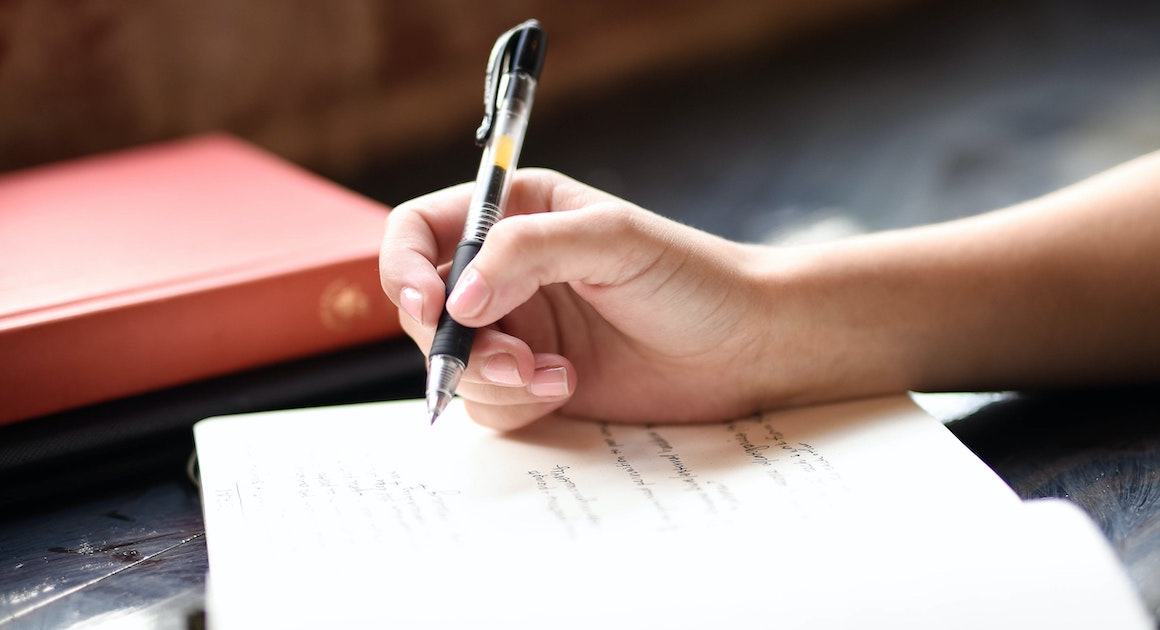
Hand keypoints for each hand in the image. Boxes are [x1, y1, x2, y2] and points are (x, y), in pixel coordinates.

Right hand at [380, 169, 781, 429]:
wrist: (745, 347)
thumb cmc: (691, 277)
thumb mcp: (612, 240)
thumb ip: (527, 252)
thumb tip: (456, 300)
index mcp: (515, 214)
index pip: (419, 231)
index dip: (404, 268)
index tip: (429, 305)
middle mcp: (505, 271)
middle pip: (425, 308)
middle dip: (457, 342)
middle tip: (511, 358)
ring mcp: (517, 330)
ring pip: (451, 363)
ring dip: (491, 378)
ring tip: (554, 375)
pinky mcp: (533, 382)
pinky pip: (486, 404)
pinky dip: (517, 404)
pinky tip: (568, 387)